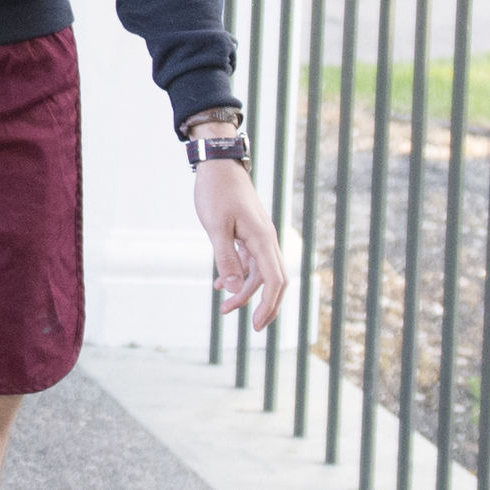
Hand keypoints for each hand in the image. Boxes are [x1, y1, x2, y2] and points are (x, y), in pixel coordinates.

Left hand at [192, 155, 287, 329]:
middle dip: (265, 305)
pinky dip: (239, 275)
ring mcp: (259, 236)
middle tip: (251, 326)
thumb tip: (233, 289)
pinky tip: (222, 285)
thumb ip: (225, 258)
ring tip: (225, 308)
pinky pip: (249, 261)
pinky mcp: (248, 232)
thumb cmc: (216, 191)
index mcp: (262, 239)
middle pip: (273, 281)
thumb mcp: (215, 226)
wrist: (218, 164)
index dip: (269, 306)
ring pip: (259, 272)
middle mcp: (266, 240)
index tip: (256, 325)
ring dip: (246, 291)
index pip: (274, 281)